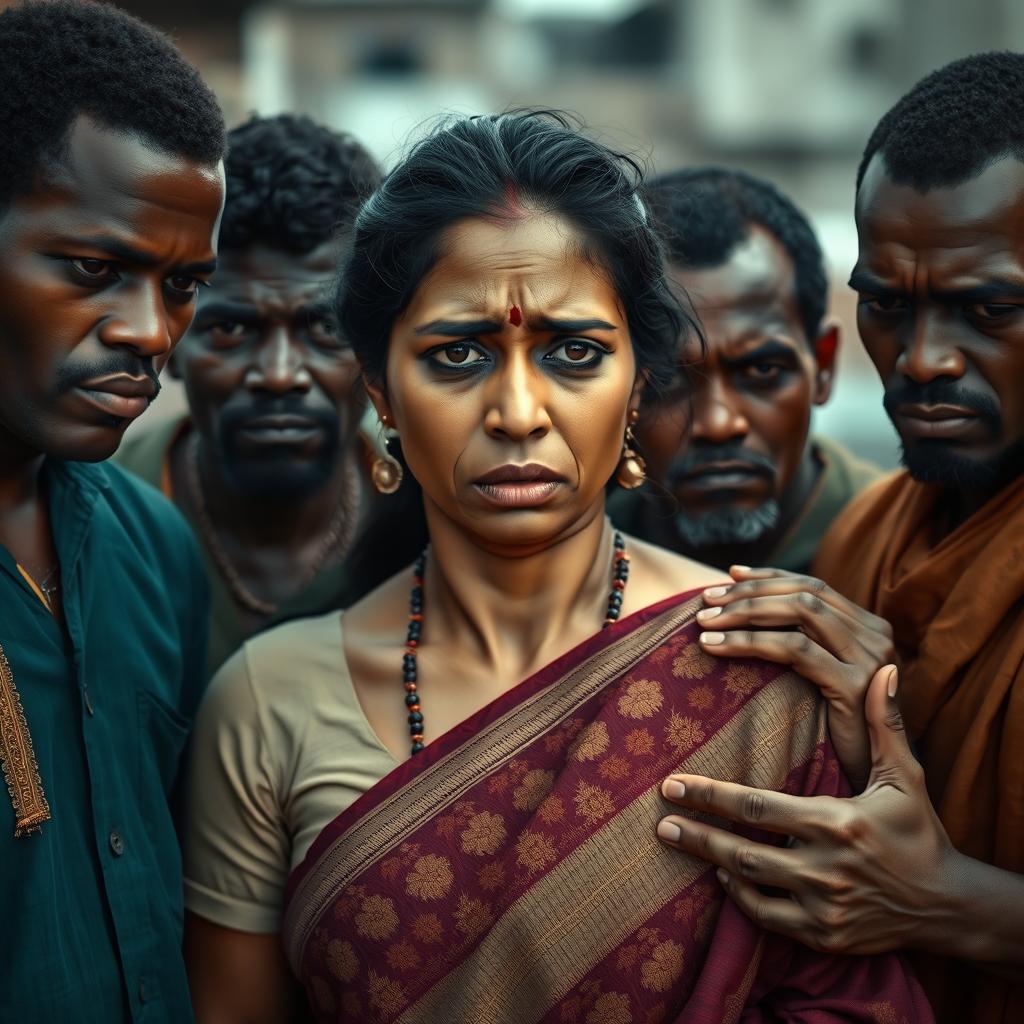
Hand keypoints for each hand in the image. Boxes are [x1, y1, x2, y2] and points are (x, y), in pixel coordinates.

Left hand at [656, 666, 960, 955]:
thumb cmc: (920, 833)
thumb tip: (885, 670)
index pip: (760, 808)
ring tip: (678, 840)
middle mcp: (827, 867)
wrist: (949, 905)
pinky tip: (723, 878)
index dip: (713, 795)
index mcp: (838, 823)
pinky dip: (742, 899)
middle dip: (697, 833)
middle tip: (660, 818)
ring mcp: (824, 907)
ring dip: (712, 862)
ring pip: (751, 885)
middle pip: (744, 850)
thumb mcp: (905, 778)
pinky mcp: (825, 938)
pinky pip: (770, 920)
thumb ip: (886, 725)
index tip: (675, 784)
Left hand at [696, 566, 894, 785]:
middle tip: (705, 598)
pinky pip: (794, 649)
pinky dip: (749, 642)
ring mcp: (870, 661)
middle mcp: (876, 638)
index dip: (769, 577)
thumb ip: (804, 645)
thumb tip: (750, 607)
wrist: (873, 790)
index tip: (729, 575)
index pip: (814, 586)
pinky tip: (716, 648)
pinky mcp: (855, 687)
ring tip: (704, 622)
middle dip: (750, 592)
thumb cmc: (836, 737)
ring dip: (744, 612)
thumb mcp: (822, 682)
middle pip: (805, 593)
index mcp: (870, 630)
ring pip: (799, 613)